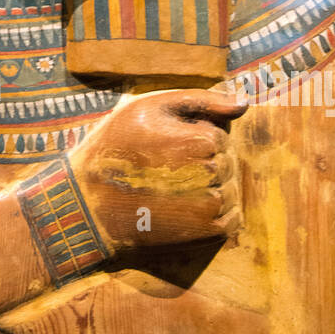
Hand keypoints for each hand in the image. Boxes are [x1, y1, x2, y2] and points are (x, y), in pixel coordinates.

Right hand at [69, 88, 245, 256]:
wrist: (90, 205)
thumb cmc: (116, 148)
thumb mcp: (149, 107)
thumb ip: (201, 100)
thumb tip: (245, 103)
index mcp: (202, 140)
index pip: (219, 135)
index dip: (193, 139)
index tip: (165, 147)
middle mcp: (213, 174)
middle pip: (228, 162)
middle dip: (205, 163)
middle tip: (166, 170)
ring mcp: (212, 206)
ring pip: (231, 189)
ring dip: (212, 188)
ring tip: (173, 189)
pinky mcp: (207, 233)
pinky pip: (232, 219)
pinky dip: (218, 213)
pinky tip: (187, 209)